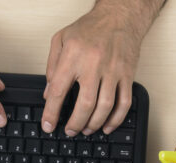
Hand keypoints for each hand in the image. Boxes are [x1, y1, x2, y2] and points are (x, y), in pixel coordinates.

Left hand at [42, 0, 159, 136]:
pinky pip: (124, 103)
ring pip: (105, 107)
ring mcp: (113, 71)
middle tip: (70, 131)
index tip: (48, 126)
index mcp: (73, 55)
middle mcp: (93, 64)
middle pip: (85, 104)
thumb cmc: (89, 28)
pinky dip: (116, 119)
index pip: (59, 90)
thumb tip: (49, 94)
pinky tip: (107, 126)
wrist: (119, 17)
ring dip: (95, 124)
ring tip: (87, 130)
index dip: (52, 112)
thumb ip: (52, 66)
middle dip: (75, 123)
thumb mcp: (61, 40)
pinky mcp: (127, 76)